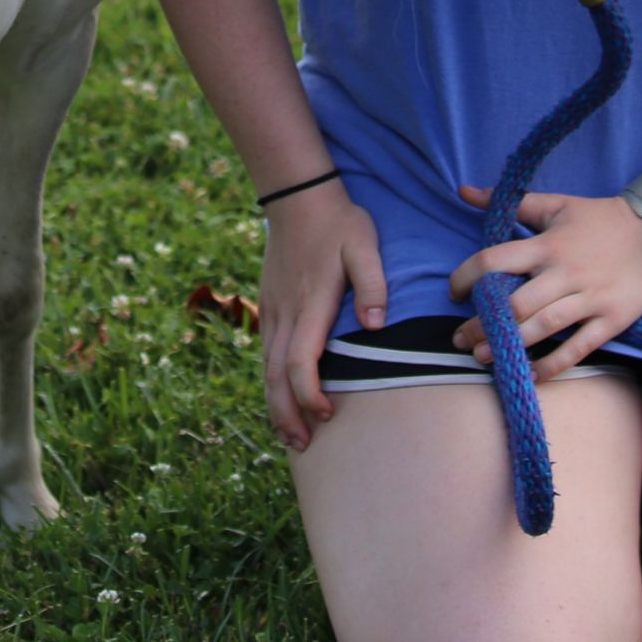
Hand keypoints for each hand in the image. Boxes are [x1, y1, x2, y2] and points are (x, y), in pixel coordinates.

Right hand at [258, 184, 386, 452]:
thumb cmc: (339, 222)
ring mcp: (273, 309)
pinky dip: (270, 383)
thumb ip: (373, 284)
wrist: (297, 195)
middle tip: (303, 446)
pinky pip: (264, 353)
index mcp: (310, 303)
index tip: (326, 413)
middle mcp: (285, 312)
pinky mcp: (270, 305)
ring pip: (264, 368)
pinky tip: (280, 398)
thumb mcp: (365, 245)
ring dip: (275, 404)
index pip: (298, 361)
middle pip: (274, 375)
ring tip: (291, 436)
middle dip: (286, 414)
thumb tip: (376, 326)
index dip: (307, 394)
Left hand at [445, 186, 641, 380]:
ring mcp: (590, 298)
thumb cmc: (599, 218)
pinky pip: (580, 347)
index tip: (455, 292)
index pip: (496, 260)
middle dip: (483, 324)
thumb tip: (464, 192)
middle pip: (515, 304)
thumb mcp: (555, 204)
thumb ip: (509, 202)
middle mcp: (565, 273)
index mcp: (548, 245)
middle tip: (459, 340)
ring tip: (482, 357)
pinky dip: (555, 363)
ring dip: (510, 345)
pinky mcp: (612, 318)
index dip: (468, 277)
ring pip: (544, 327)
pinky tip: (532, 375)